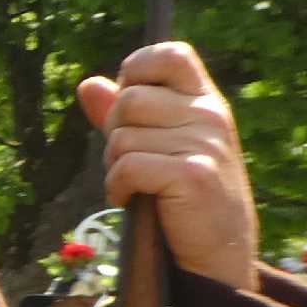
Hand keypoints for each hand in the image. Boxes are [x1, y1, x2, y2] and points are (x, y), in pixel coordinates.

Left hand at [75, 42, 257, 293]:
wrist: (219, 252)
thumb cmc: (183, 197)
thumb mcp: (158, 146)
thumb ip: (123, 115)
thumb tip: (87, 84)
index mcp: (205, 100)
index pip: (170, 54)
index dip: (137, 70)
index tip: (130, 107)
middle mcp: (210, 115)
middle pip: (128, 100)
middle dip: (115, 136)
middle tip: (135, 165)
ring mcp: (204, 144)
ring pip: (122, 137)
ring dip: (116, 167)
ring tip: (140, 187)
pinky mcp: (193, 175)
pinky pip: (127, 166)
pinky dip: (118, 188)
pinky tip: (134, 201)